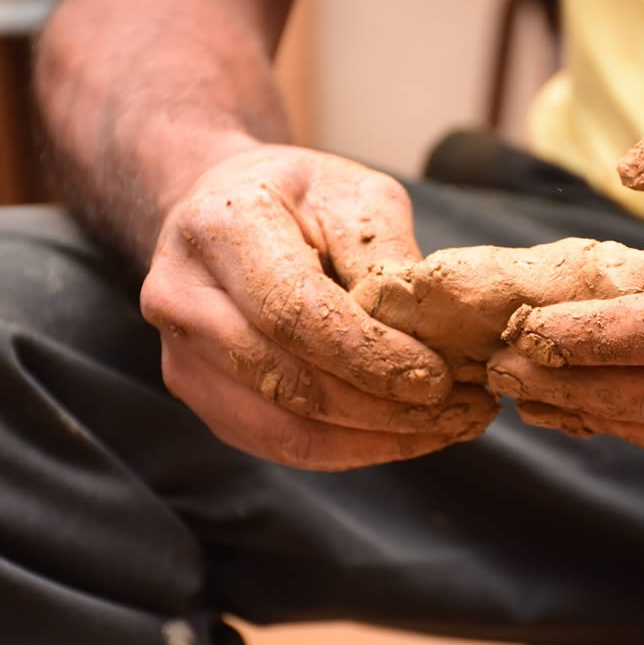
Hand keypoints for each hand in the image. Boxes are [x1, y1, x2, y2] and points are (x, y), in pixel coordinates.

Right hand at [141, 145, 497, 468]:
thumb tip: (430, 332)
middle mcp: (182, 295)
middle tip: (463, 410)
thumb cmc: (299, 197)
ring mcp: (181, 354)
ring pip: (282, 429)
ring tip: (449, 427)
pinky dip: (350, 449)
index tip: (439, 377)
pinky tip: (407, 436)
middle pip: (287, 380)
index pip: (295, 311)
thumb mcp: (354, 194)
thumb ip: (385, 255)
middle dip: (383, 407)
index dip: (370, 354)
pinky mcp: (198, 395)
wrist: (222, 208)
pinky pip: (278, 443)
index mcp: (221, 227)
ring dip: (375, 440)